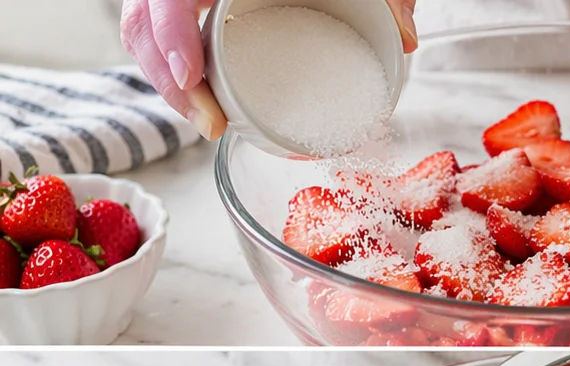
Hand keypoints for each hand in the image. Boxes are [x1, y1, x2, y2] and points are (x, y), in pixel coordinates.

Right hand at [121, 0, 417, 139]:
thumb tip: (407, 37)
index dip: (170, 37)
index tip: (192, 81)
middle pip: (144, 17)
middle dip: (167, 78)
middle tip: (211, 123)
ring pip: (142, 25)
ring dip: (165, 80)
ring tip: (208, 121)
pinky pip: (155, 27)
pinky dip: (168, 65)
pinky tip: (195, 97)